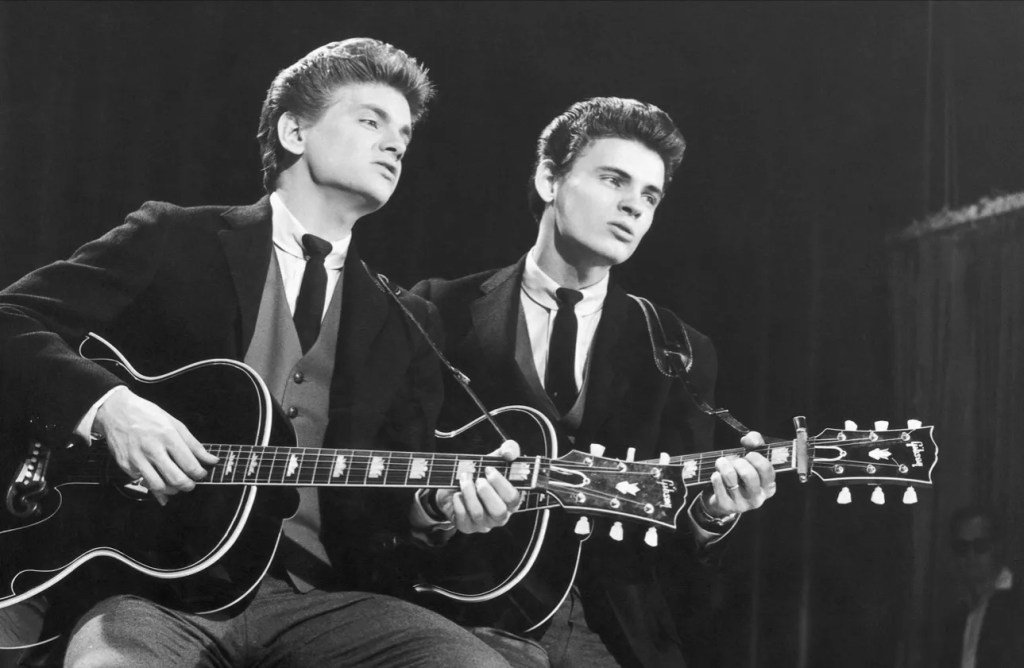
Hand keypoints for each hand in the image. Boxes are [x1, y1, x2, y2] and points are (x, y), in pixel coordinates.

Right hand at [94, 387, 218, 503]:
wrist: (116, 411)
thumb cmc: (148, 415)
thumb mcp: (175, 424)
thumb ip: (194, 445)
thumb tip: (212, 460)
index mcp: (168, 436)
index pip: (189, 465)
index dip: (199, 474)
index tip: (201, 474)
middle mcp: (152, 449)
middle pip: (176, 479)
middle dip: (188, 486)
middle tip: (191, 484)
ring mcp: (137, 459)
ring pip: (158, 486)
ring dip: (171, 490)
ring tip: (176, 484)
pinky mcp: (125, 465)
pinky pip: (143, 482)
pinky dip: (153, 484)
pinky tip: (159, 478)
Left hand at [435, 439, 522, 533]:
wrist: (455, 486)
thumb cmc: (480, 474)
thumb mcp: (495, 459)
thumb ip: (508, 450)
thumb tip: (510, 453)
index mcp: (510, 501)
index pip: (513, 498)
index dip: (501, 484)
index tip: (489, 469)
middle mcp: (500, 516)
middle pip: (499, 512)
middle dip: (486, 492)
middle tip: (478, 479)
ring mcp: (483, 524)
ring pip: (478, 513)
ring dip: (469, 493)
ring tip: (464, 479)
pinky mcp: (467, 527)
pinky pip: (463, 519)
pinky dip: (458, 503)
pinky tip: (457, 493)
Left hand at [702, 431, 776, 516]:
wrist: (724, 499)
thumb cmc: (741, 475)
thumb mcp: (751, 459)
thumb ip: (755, 443)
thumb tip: (749, 439)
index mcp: (768, 487)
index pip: (766, 469)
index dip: (756, 457)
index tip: (748, 454)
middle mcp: (758, 498)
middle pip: (748, 474)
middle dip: (738, 462)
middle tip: (734, 461)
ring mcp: (742, 504)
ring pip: (730, 477)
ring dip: (723, 465)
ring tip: (721, 463)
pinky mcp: (727, 506)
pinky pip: (718, 484)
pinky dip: (715, 476)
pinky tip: (716, 475)